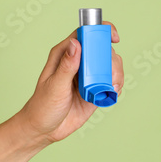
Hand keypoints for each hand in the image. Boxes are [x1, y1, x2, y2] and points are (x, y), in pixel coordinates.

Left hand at [16, 21, 122, 143]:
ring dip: (117, 74)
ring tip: (112, 87)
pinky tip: (112, 93)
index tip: (115, 38)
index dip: (102, 31)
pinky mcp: (96, 89)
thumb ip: (66, 66)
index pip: (85, 34)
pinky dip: (117, 86)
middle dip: (112, 59)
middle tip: (111, 75)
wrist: (45, 130)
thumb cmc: (43, 106)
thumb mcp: (54, 86)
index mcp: (65, 54)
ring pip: (110, 65)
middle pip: (103, 49)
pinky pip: (112, 82)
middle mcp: (78, 62)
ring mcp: (88, 76)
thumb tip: (77, 44)